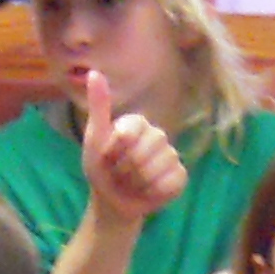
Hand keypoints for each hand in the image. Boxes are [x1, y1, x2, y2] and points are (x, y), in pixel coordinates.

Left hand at [79, 69, 186, 231]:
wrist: (112, 201)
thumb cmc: (102, 169)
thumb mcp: (94, 138)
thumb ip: (98, 106)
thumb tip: (94, 72)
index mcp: (138, 123)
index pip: (127, 134)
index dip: (112, 151)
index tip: (107, 155)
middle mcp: (157, 135)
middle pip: (141, 153)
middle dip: (123, 169)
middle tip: (118, 172)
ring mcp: (171, 156)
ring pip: (154, 170)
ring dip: (135, 183)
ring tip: (131, 183)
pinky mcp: (179, 177)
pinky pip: (168, 183)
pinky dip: (152, 192)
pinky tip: (147, 191)